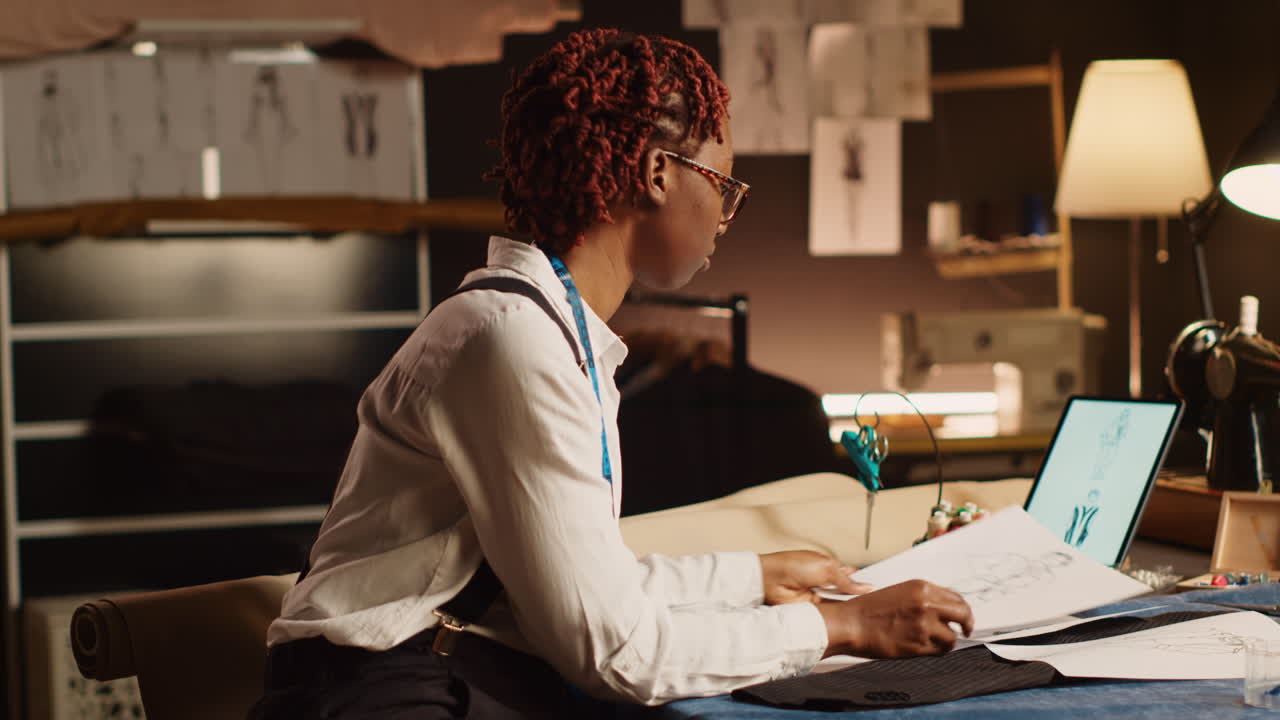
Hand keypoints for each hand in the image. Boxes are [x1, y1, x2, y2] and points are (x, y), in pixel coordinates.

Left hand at [759, 550, 871, 604]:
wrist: (772, 579)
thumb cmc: (793, 565)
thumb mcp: (826, 567)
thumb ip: (847, 580)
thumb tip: (866, 587)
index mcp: (828, 566)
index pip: (849, 575)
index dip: (861, 580)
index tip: (877, 587)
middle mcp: (824, 582)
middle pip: (846, 590)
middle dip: (858, 594)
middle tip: (876, 600)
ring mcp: (819, 596)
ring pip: (840, 603)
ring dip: (850, 605)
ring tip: (867, 609)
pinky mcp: (813, 609)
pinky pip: (830, 613)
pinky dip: (839, 614)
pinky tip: (851, 616)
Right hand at [817, 579, 973, 658]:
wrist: (851, 624)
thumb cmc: (868, 609)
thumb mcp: (899, 592)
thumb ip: (924, 598)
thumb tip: (945, 609)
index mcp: (921, 587)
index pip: (956, 598)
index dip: (962, 609)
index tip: (963, 617)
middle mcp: (926, 604)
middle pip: (963, 615)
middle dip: (967, 624)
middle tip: (966, 630)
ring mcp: (923, 625)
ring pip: (952, 638)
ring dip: (946, 641)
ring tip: (934, 641)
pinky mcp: (918, 645)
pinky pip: (939, 651)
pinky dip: (936, 651)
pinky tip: (925, 647)